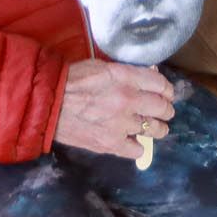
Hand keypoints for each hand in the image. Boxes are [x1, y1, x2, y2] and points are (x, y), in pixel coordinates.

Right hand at [54, 60, 176, 158]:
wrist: (49, 103)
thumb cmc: (72, 79)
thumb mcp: (101, 66)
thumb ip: (126, 72)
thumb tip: (148, 75)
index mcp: (125, 78)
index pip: (161, 84)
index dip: (167, 89)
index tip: (167, 93)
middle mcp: (128, 100)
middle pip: (162, 108)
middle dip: (166, 109)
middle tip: (164, 111)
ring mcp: (121, 124)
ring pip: (155, 129)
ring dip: (158, 128)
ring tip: (156, 127)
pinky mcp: (111, 143)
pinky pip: (137, 150)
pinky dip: (139, 146)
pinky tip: (135, 141)